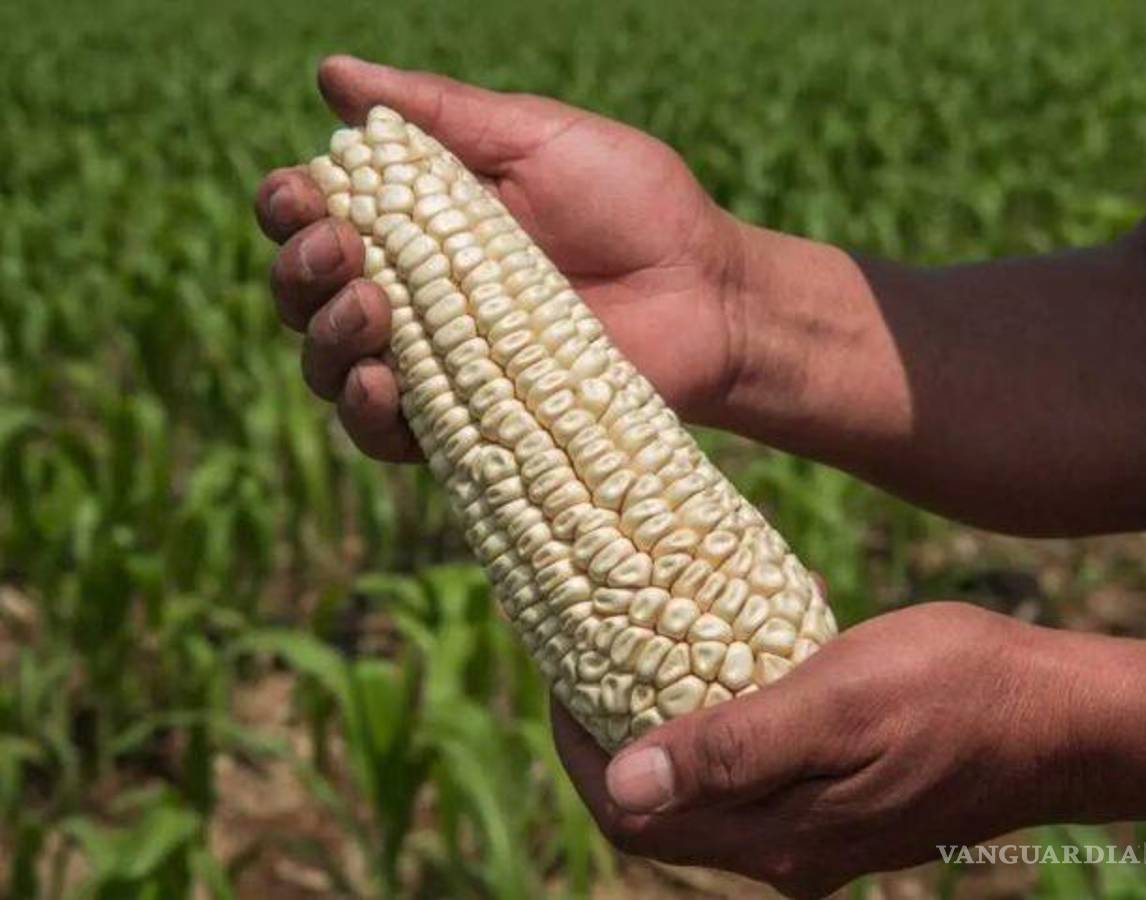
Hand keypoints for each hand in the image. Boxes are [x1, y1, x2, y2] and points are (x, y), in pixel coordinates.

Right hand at [255, 54, 744, 461]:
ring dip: (325, 339)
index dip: (289, 208)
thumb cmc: (635, 208)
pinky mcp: (467, 425)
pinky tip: (382, 384)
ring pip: (330, 367)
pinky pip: (388, 435)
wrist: (706, 295)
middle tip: (344, 252)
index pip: (317, 218)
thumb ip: (440, 113)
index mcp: (417, 222)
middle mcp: (412, 295)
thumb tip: (330, 73)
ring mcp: (436, 364)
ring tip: (374, 311)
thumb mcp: (538, 138)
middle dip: (299, 272)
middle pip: (306, 296)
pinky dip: (368, 415)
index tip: (301, 194)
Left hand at [551, 602, 1081, 898]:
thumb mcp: (835, 704)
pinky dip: (730, 715)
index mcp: (773, 835)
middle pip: (660, 801)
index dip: (579, 748)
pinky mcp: (843, 801)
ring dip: (673, 716)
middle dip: (616, 728)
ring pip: (707, 782)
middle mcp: (784, 848)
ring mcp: (816, 829)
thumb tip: (621, 781)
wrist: (1062, 719)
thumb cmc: (955, 693)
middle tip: (598, 647)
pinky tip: (745, 651)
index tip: (559, 671)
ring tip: (660, 640)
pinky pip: (757, 766)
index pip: (630, 811)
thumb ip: (730, 750)